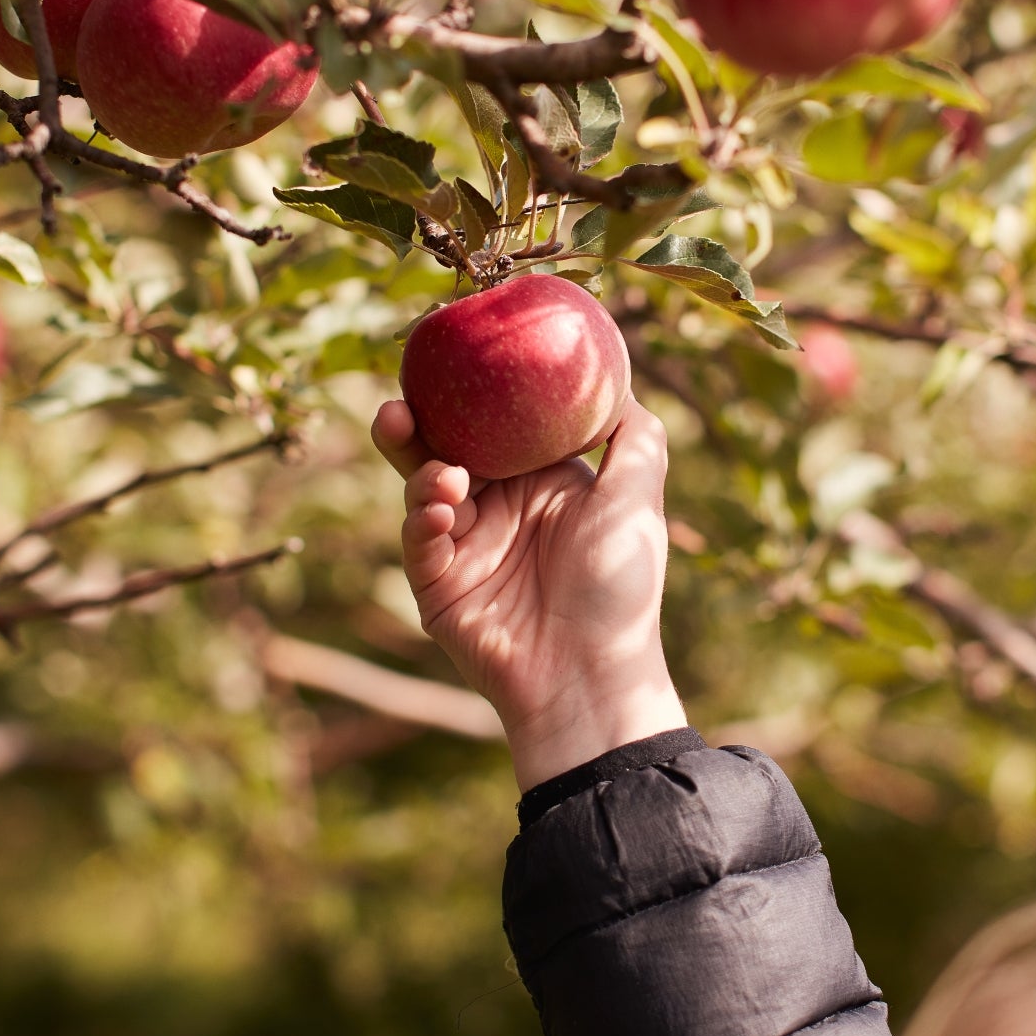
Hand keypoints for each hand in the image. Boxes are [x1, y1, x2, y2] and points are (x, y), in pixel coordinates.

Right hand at [373, 397, 688, 789]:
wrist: (591, 675)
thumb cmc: (621, 590)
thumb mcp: (636, 502)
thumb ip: (635, 438)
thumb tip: (620, 380)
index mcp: (538, 482)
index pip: (492, 425)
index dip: (468, 395)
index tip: (448, 360)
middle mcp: (497, 508)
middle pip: (442, 450)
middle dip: (414, 426)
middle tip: (399, 406)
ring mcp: (464, 547)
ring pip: (423, 492)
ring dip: (422, 476)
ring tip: (443, 476)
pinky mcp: (438, 587)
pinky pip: (419, 543)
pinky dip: (422, 521)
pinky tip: (440, 512)